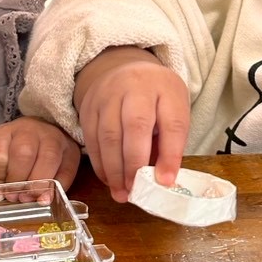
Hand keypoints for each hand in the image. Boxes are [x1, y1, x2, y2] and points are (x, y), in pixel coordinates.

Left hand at [0, 117, 80, 197]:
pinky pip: (67, 169)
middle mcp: (30, 132)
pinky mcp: (71, 152)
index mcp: (5, 132)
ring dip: (36, 184)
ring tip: (28, 199)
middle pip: (23, 153)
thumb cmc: (10, 145)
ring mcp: (54, 140)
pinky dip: (57, 187)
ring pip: (47, 158)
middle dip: (16, 181)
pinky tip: (45, 198)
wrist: (43, 127)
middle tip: (13, 198)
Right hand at [74, 47, 190, 201]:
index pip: (172, 123)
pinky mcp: (89, 106)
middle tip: (136, 191)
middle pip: (136, 126)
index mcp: (167, 89)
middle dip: (135, 164)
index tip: (166, 182)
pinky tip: (109, 180)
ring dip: (115, 169)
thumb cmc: (155, 98)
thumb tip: (162, 180)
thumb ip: (170, 141)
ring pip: (109, 135)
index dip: (170, 155)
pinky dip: (100, 164)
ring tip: (122, 192)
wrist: (123, 69)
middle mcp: (136, 87)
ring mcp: (108, 95)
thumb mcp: (172, 110)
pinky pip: (92, 139)